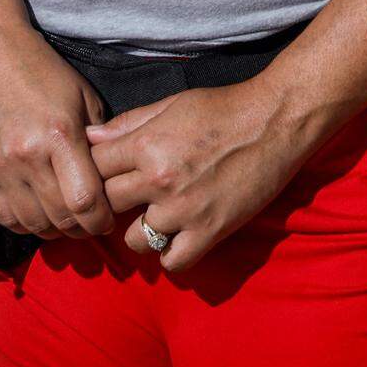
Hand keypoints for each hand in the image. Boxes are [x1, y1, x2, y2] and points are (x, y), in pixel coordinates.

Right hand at [0, 27, 116, 240]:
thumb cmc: (45, 73)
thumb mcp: (84, 97)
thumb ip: (98, 140)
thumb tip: (113, 177)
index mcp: (60, 135)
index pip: (85, 200)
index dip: (101, 220)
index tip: (109, 220)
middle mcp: (27, 156)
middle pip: (60, 218)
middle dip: (81, 228)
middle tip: (91, 223)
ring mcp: (0, 167)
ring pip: (33, 223)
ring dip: (54, 229)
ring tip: (66, 220)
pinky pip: (4, 217)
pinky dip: (25, 223)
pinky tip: (38, 213)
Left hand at [84, 81, 310, 271]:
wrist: (274, 122)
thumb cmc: (224, 107)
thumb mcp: (172, 104)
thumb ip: (129, 123)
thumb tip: (91, 135)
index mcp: (148, 144)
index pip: (95, 166)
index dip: (95, 167)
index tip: (104, 170)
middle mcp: (160, 180)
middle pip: (108, 203)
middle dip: (112, 198)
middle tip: (126, 195)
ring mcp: (184, 210)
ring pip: (134, 240)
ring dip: (139, 229)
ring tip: (154, 215)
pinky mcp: (210, 232)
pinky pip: (172, 262)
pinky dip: (169, 253)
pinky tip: (176, 236)